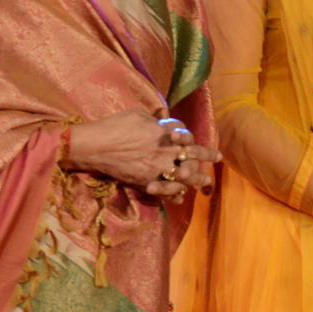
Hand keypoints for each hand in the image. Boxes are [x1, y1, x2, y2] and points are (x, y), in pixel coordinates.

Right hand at [64, 108, 219, 197]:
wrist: (95, 146)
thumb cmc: (114, 126)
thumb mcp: (138, 114)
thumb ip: (154, 119)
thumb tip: (161, 120)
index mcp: (164, 132)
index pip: (185, 134)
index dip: (190, 136)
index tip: (194, 137)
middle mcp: (165, 150)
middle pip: (193, 154)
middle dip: (207, 155)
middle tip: (217, 157)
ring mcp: (157, 167)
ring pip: (184, 175)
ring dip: (197, 179)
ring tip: (206, 182)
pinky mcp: (146, 181)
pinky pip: (166, 190)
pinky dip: (175, 194)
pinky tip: (181, 197)